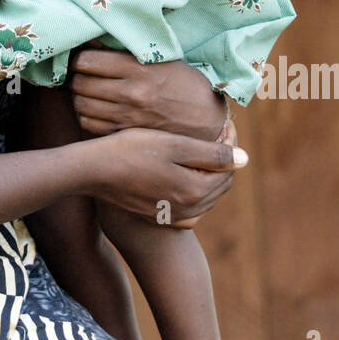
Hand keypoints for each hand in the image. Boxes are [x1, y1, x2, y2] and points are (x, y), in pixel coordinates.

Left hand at [71, 50, 229, 141]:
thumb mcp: (162, 59)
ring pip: (81, 105)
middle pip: (80, 82)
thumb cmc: (185, 84)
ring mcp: (127, 116)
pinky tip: (93, 109)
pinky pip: (90, 125)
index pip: (87, 60)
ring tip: (84, 91)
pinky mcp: (126, 134)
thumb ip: (127, 50)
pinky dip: (86, 116)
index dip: (78, 57)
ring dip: (78, 96)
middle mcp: (131, 93)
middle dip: (74, 76)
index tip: (80, 57)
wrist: (208, 121)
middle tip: (77, 73)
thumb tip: (93, 40)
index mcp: (138, 68)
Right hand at [82, 127, 246, 224]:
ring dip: (206, 174)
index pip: (228, 169)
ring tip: (196, 149)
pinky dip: (191, 190)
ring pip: (204, 195)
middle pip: (219, 184)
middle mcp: (188, 210)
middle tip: (212, 133)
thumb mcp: (174, 145)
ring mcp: (172, 215)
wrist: (93, 170)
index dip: (230, 144)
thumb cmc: (132, 150)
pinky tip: (180, 174)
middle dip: (220, 160)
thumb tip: (245, 158)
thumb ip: (212, 153)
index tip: (222, 124)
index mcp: (196, 191)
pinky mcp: (157, 215)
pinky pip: (187, 205)